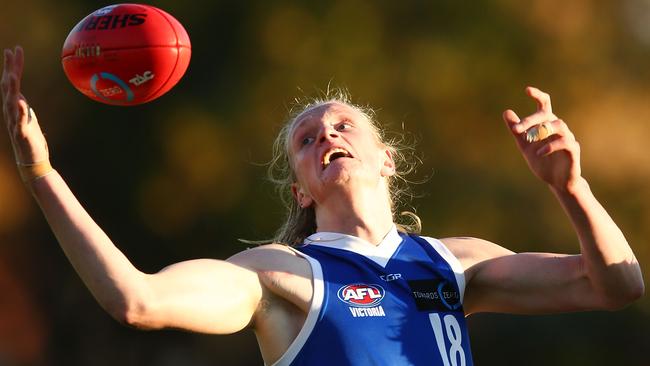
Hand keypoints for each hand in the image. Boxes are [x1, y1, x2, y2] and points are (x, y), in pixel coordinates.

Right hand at [1, 46, 48, 165]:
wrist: (32, 161)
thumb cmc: (30, 139)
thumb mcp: (27, 117)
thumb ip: (22, 105)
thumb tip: (18, 94)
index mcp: (14, 106)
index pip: (13, 81)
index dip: (14, 65)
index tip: (15, 49)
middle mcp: (11, 111)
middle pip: (9, 86)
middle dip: (9, 69)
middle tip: (10, 51)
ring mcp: (15, 122)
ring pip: (11, 102)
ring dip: (12, 87)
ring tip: (12, 74)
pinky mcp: (22, 133)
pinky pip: (21, 121)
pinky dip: (21, 111)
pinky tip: (21, 101)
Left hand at [503, 86, 581, 191]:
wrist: (556, 182)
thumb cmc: (542, 162)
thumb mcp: (525, 146)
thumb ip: (517, 130)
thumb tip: (506, 112)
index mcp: (546, 125)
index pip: (544, 105)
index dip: (538, 95)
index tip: (527, 90)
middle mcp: (558, 128)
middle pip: (547, 115)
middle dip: (530, 120)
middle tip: (515, 130)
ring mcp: (567, 138)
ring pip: (559, 124)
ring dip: (541, 131)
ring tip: (529, 140)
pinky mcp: (573, 150)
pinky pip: (566, 142)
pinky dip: (551, 146)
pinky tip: (539, 152)